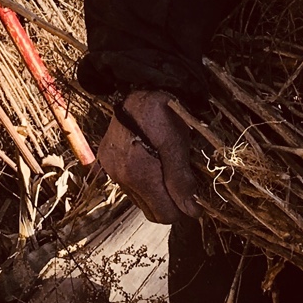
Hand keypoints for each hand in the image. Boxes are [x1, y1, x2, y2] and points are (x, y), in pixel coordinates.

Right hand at [96, 90, 202, 223]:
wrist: (137, 87)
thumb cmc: (162, 113)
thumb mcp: (178, 144)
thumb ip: (181, 180)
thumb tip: (192, 211)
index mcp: (138, 174)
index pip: (164, 215)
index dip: (183, 210)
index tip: (195, 200)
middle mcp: (120, 177)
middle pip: (151, 211)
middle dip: (170, 204)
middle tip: (185, 186)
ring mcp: (111, 170)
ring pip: (139, 200)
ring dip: (156, 193)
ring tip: (168, 170)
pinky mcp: (106, 162)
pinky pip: (128, 185)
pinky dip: (142, 182)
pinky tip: (152, 164)